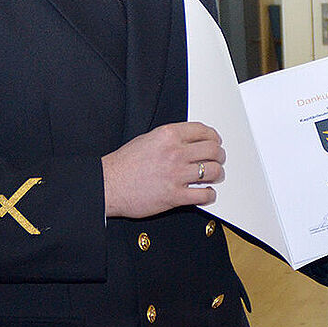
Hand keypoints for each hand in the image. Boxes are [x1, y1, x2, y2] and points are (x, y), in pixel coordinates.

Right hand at [102, 121, 224, 218]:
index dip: (213, 137)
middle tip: (218, 159)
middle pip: (213, 150)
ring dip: (218, 174)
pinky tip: (206, 193)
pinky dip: (209, 194)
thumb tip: (191, 141)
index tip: (215, 142)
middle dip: (219, 155)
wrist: (108, 185)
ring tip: (215, 176)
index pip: (203, 131)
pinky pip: (203, 195)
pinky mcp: (174, 196)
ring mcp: (176, 174)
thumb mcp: (147, 139)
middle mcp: (174, 152)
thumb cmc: (124, 164)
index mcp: (168, 135)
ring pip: (213, 171)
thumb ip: (171, 138)